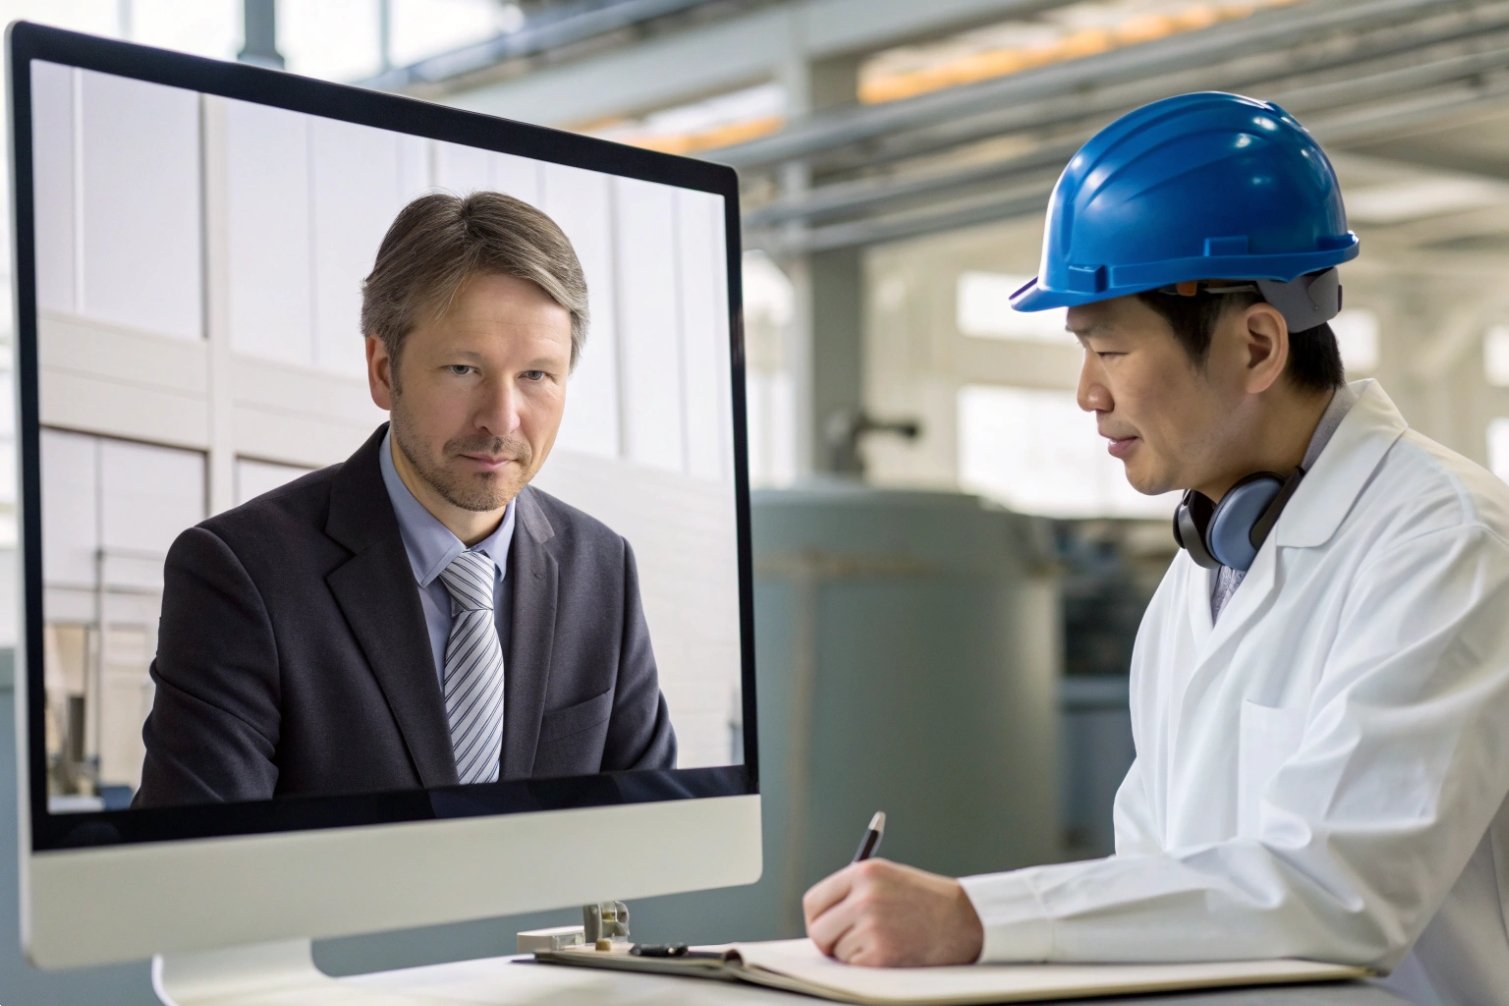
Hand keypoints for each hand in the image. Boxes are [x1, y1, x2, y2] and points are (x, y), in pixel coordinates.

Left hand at [802, 858, 984, 966]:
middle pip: (818, 929)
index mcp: (864, 872)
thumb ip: (852, 891)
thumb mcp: (887, 879)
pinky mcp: (882, 953)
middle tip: (843, 944)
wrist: (964, 920)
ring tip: (883, 940)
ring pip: (837, 951)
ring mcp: (872, 925)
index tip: (824, 926)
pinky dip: (867, 965)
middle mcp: (865, 897)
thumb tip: (819, 917)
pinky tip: (890, 951)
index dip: (817, 918)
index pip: (814, 901)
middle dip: (828, 941)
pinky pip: (854, 966)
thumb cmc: (925, 901)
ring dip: (852, 953)